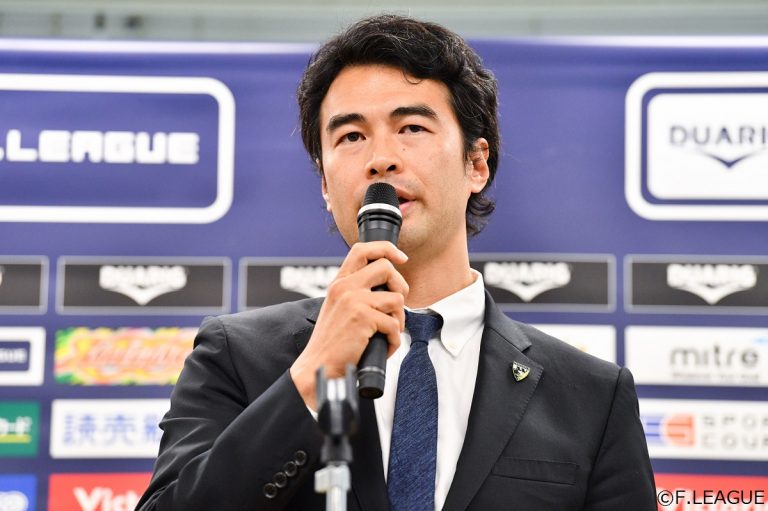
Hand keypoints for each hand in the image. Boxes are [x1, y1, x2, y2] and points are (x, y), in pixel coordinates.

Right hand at [290, 241, 408, 409]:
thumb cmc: (332, 343)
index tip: (401, 257)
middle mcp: (345, 286)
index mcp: (339, 282)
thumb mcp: (339, 308)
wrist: (319, 366)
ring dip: (399, 320)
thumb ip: (357, 292)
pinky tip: (384, 347)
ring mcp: (354, 300)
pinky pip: (395, 325)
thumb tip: (389, 288)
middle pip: (386, 267)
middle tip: (396, 306)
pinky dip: (394, 340)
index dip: (386, 249)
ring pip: (397, 299)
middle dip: (401, 286)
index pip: (362, 249)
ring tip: (387, 333)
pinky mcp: (363, 318)